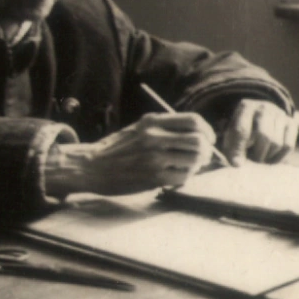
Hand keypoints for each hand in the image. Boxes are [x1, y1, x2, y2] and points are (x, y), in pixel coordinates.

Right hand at [44, 113, 214, 197]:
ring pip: (194, 160)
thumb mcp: (139, 128)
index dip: (207, 131)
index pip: (194, 121)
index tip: (208, 139)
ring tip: (187, 167)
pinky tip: (176, 177)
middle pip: (198, 141)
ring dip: (196, 166)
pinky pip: (183, 177)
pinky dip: (185, 178)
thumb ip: (165, 128)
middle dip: (206, 151)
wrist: (91, 166)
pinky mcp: (153, 177)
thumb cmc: (117, 149)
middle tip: (202, 157)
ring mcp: (155, 158)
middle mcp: (155, 137)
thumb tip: (197, 136)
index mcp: (153, 121)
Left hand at [221, 99, 297, 165]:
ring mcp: (279, 114)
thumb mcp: (231, 137)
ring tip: (261, 156)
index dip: (239, 149)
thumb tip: (238, 163)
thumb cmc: (242, 132)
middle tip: (253, 159)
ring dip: (268, 156)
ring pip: (277, 143)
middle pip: (265, 136)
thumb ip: (232, 149)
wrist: (258, 120)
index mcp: (245, 107)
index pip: (242, 129)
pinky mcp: (291, 123)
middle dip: (258, 154)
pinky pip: (288, 146)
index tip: (237, 164)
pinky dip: (279, 157)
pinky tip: (271, 157)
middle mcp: (264, 107)